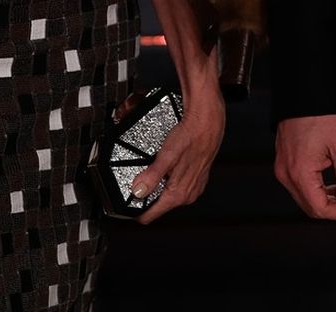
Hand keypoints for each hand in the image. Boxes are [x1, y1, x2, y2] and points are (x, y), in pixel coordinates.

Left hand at [131, 78, 224, 224]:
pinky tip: (166, 165)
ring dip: (157, 185)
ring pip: (166, 195)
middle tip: (138, 178)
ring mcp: (193, 187)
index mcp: (179, 194)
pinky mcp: (196, 178)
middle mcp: (187, 195)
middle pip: (157, 205)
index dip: (135, 209)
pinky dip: (167, 178)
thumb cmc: (192, 134)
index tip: (126, 200)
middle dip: (146, 195)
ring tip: (152, 168)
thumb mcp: (167, 155)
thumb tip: (138, 191)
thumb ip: (152, 176)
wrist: (208, 120)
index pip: (149, 215)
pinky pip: (175, 185)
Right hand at [274, 114, 335, 222]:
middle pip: (310, 207)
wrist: (304, 93)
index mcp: (300, 173)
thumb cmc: (321, 115)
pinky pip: (299, 184)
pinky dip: (316, 188)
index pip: (320, 208)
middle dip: (335, 209)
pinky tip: (331, 182)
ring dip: (325, 199)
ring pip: (304, 197)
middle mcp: (286, 174)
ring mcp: (283, 167)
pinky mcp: (284, 161)